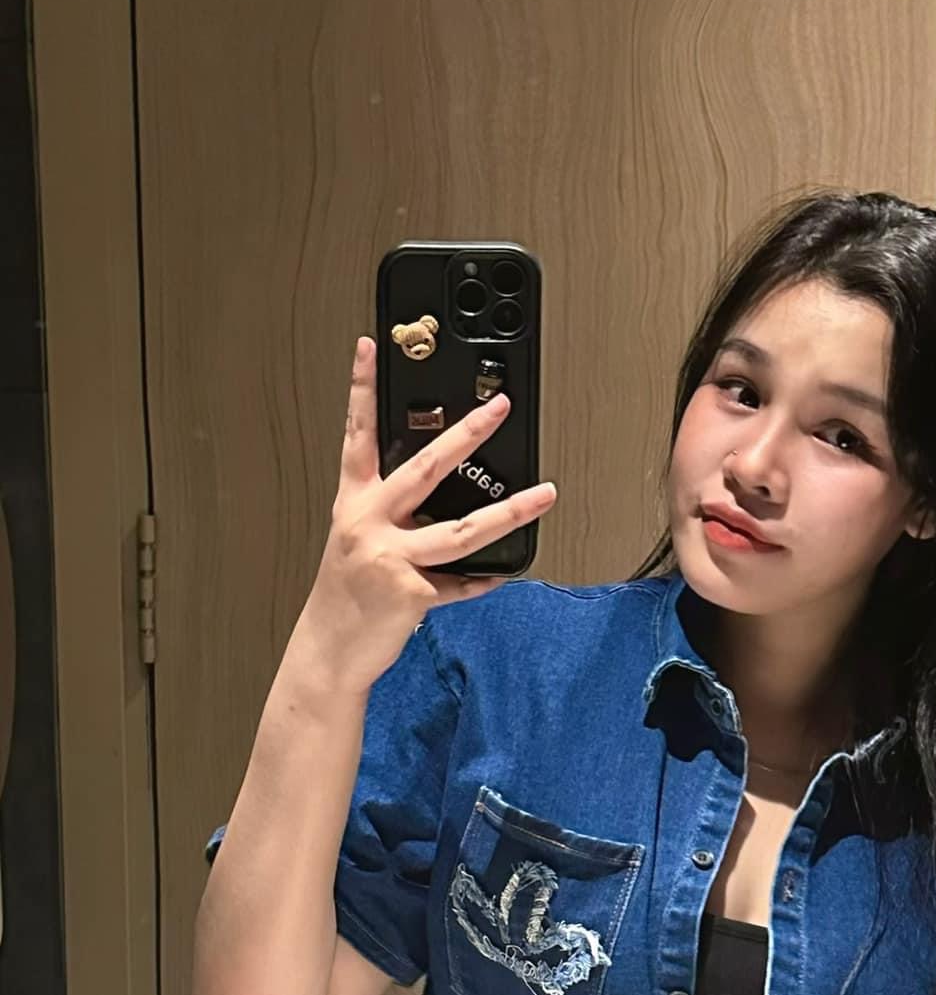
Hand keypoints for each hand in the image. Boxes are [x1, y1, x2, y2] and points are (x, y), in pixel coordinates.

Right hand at [295, 336, 555, 693]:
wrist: (330, 649)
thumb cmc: (346, 594)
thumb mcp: (358, 542)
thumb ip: (393, 514)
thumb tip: (443, 496)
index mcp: (355, 504)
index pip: (358, 434)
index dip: (362, 388)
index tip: (372, 345)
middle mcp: (369, 524)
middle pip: (425, 468)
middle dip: (466, 435)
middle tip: (499, 409)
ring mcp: (390, 559)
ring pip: (462, 530)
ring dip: (510, 511)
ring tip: (547, 494)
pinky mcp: (410, 593)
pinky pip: (461, 584)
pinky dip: (483, 581)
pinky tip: (501, 577)